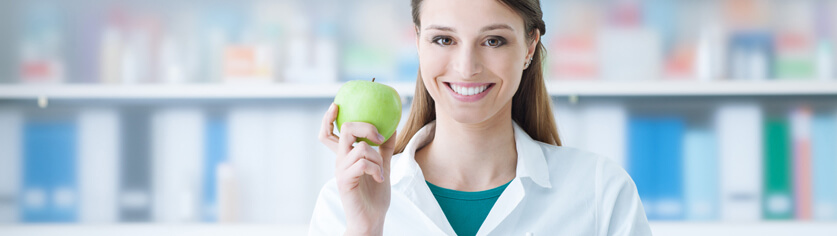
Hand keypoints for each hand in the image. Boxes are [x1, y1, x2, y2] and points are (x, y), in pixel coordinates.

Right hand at [319, 103, 396, 234]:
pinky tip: (379, 179)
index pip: (328, 134)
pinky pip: (363, 163)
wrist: (372, 219)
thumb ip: (386, 149)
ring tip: (381, 172)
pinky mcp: (345, 181)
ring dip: (378, 158)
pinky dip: (376, 169)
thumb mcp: (383, 167)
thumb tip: (393, 128)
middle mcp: (339, 161)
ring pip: (360, 147)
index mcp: (345, 156)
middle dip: (365, 127)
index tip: (336, 105)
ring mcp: (341, 170)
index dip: (328, 118)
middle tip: (380, 138)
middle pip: (344, 130)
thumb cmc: (375, 195)